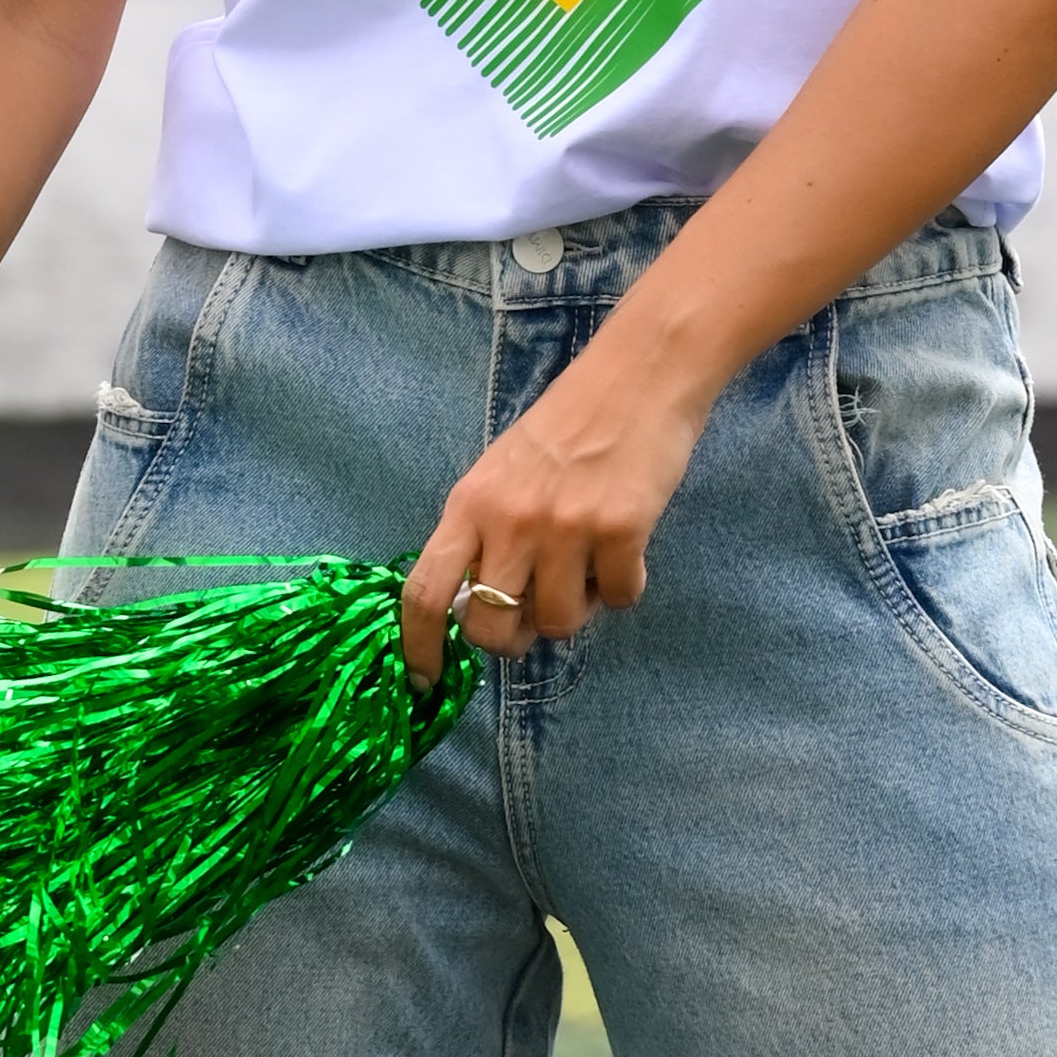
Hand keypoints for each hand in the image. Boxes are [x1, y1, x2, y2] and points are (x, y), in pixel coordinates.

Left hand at [397, 328, 714, 687]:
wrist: (638, 376)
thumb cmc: (567, 427)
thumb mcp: (501, 474)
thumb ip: (484, 535)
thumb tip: (478, 608)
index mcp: (469, 504)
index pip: (423, 590)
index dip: (419, 646)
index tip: (424, 680)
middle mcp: (509, 519)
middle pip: (489, 626)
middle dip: (511, 639)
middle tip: (533, 617)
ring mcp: (565, 526)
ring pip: (556, 623)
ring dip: (577, 609)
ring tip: (589, 563)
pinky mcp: (621, 528)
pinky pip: (619, 599)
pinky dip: (626, 586)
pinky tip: (627, 547)